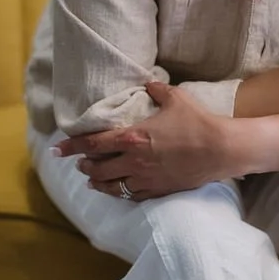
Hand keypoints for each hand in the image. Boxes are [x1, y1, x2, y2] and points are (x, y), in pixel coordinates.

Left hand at [50, 82, 230, 199]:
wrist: (221, 150)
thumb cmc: (197, 122)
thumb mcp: (175, 98)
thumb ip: (157, 90)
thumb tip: (148, 83)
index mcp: (132, 137)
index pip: (92, 144)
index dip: (71, 147)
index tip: (56, 150)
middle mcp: (133, 160)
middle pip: (97, 168)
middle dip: (84, 165)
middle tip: (79, 163)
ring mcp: (145, 178)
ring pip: (111, 186)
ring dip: (97, 182)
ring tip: (91, 180)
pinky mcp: (158, 190)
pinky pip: (131, 196)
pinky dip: (119, 193)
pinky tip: (117, 191)